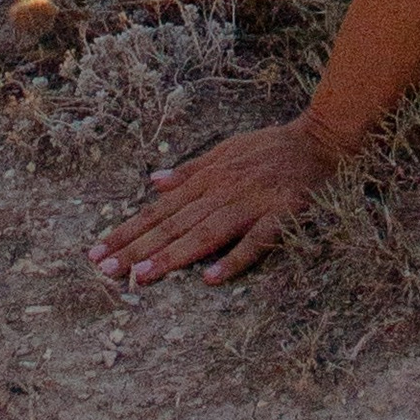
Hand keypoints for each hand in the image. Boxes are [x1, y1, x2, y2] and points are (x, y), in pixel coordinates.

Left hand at [90, 118, 335, 288]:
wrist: (322, 140)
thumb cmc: (272, 147)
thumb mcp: (227, 149)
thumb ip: (191, 169)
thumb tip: (153, 182)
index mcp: (209, 178)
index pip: (159, 209)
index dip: (127, 231)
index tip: (97, 250)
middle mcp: (223, 190)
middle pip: (174, 224)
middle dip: (138, 248)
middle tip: (106, 270)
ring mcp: (251, 204)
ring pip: (205, 233)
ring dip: (173, 255)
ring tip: (143, 277)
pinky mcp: (280, 216)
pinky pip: (255, 241)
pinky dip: (234, 259)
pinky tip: (212, 279)